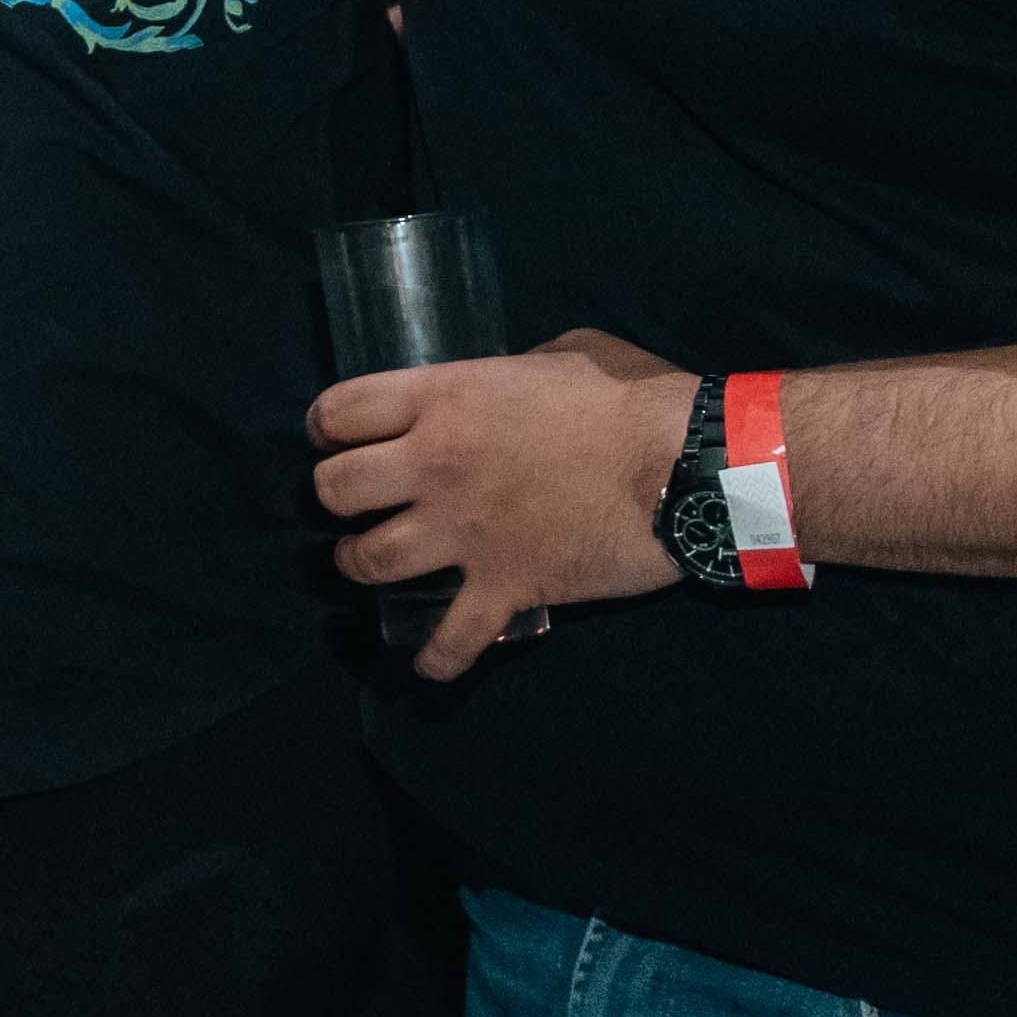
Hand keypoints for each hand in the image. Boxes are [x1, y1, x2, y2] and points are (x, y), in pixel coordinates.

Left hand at [307, 328, 689, 682]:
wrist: (690, 464)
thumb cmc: (635, 398)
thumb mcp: (562, 355)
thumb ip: (513, 372)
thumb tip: (507, 386)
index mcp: (446, 397)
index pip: (340, 411)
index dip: (327, 426)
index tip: (334, 437)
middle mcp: (437, 464)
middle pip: (336, 489)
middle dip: (337, 497)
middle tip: (358, 502)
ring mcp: (466, 531)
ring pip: (369, 560)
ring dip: (360, 564)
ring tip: (371, 562)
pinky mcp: (505, 585)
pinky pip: (450, 639)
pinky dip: (437, 658)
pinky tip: (431, 661)